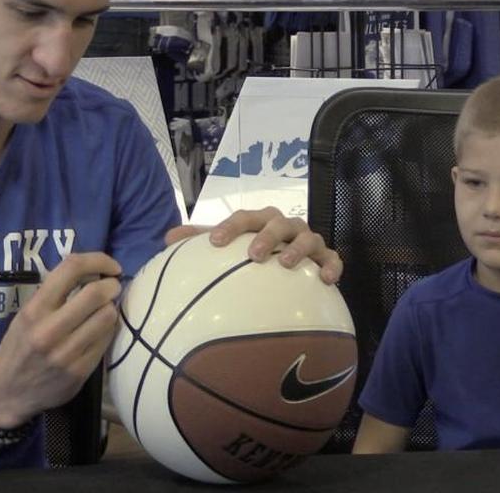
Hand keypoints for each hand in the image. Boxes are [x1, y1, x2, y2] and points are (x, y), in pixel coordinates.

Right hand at [0, 253, 122, 427]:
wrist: (5, 390)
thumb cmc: (19, 344)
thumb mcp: (27, 313)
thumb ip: (56, 293)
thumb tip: (95, 272)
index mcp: (35, 309)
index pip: (72, 269)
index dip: (98, 260)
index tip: (110, 267)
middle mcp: (49, 330)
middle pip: (97, 293)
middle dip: (112, 286)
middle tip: (112, 287)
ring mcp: (66, 353)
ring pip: (107, 317)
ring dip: (111, 309)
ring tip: (103, 311)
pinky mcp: (79, 371)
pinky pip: (106, 341)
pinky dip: (108, 330)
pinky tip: (99, 331)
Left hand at [165, 206, 342, 284]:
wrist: (293, 266)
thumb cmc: (256, 252)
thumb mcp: (230, 246)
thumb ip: (200, 242)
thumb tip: (166, 240)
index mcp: (261, 221)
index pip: (245, 218)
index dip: (230, 227)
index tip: (214, 243)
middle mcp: (286, 226)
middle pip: (277, 222)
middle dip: (266, 235)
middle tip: (252, 254)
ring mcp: (309, 240)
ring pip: (307, 237)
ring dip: (297, 249)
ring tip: (284, 264)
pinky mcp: (327, 258)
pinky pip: (334, 260)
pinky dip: (332, 267)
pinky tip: (326, 281)